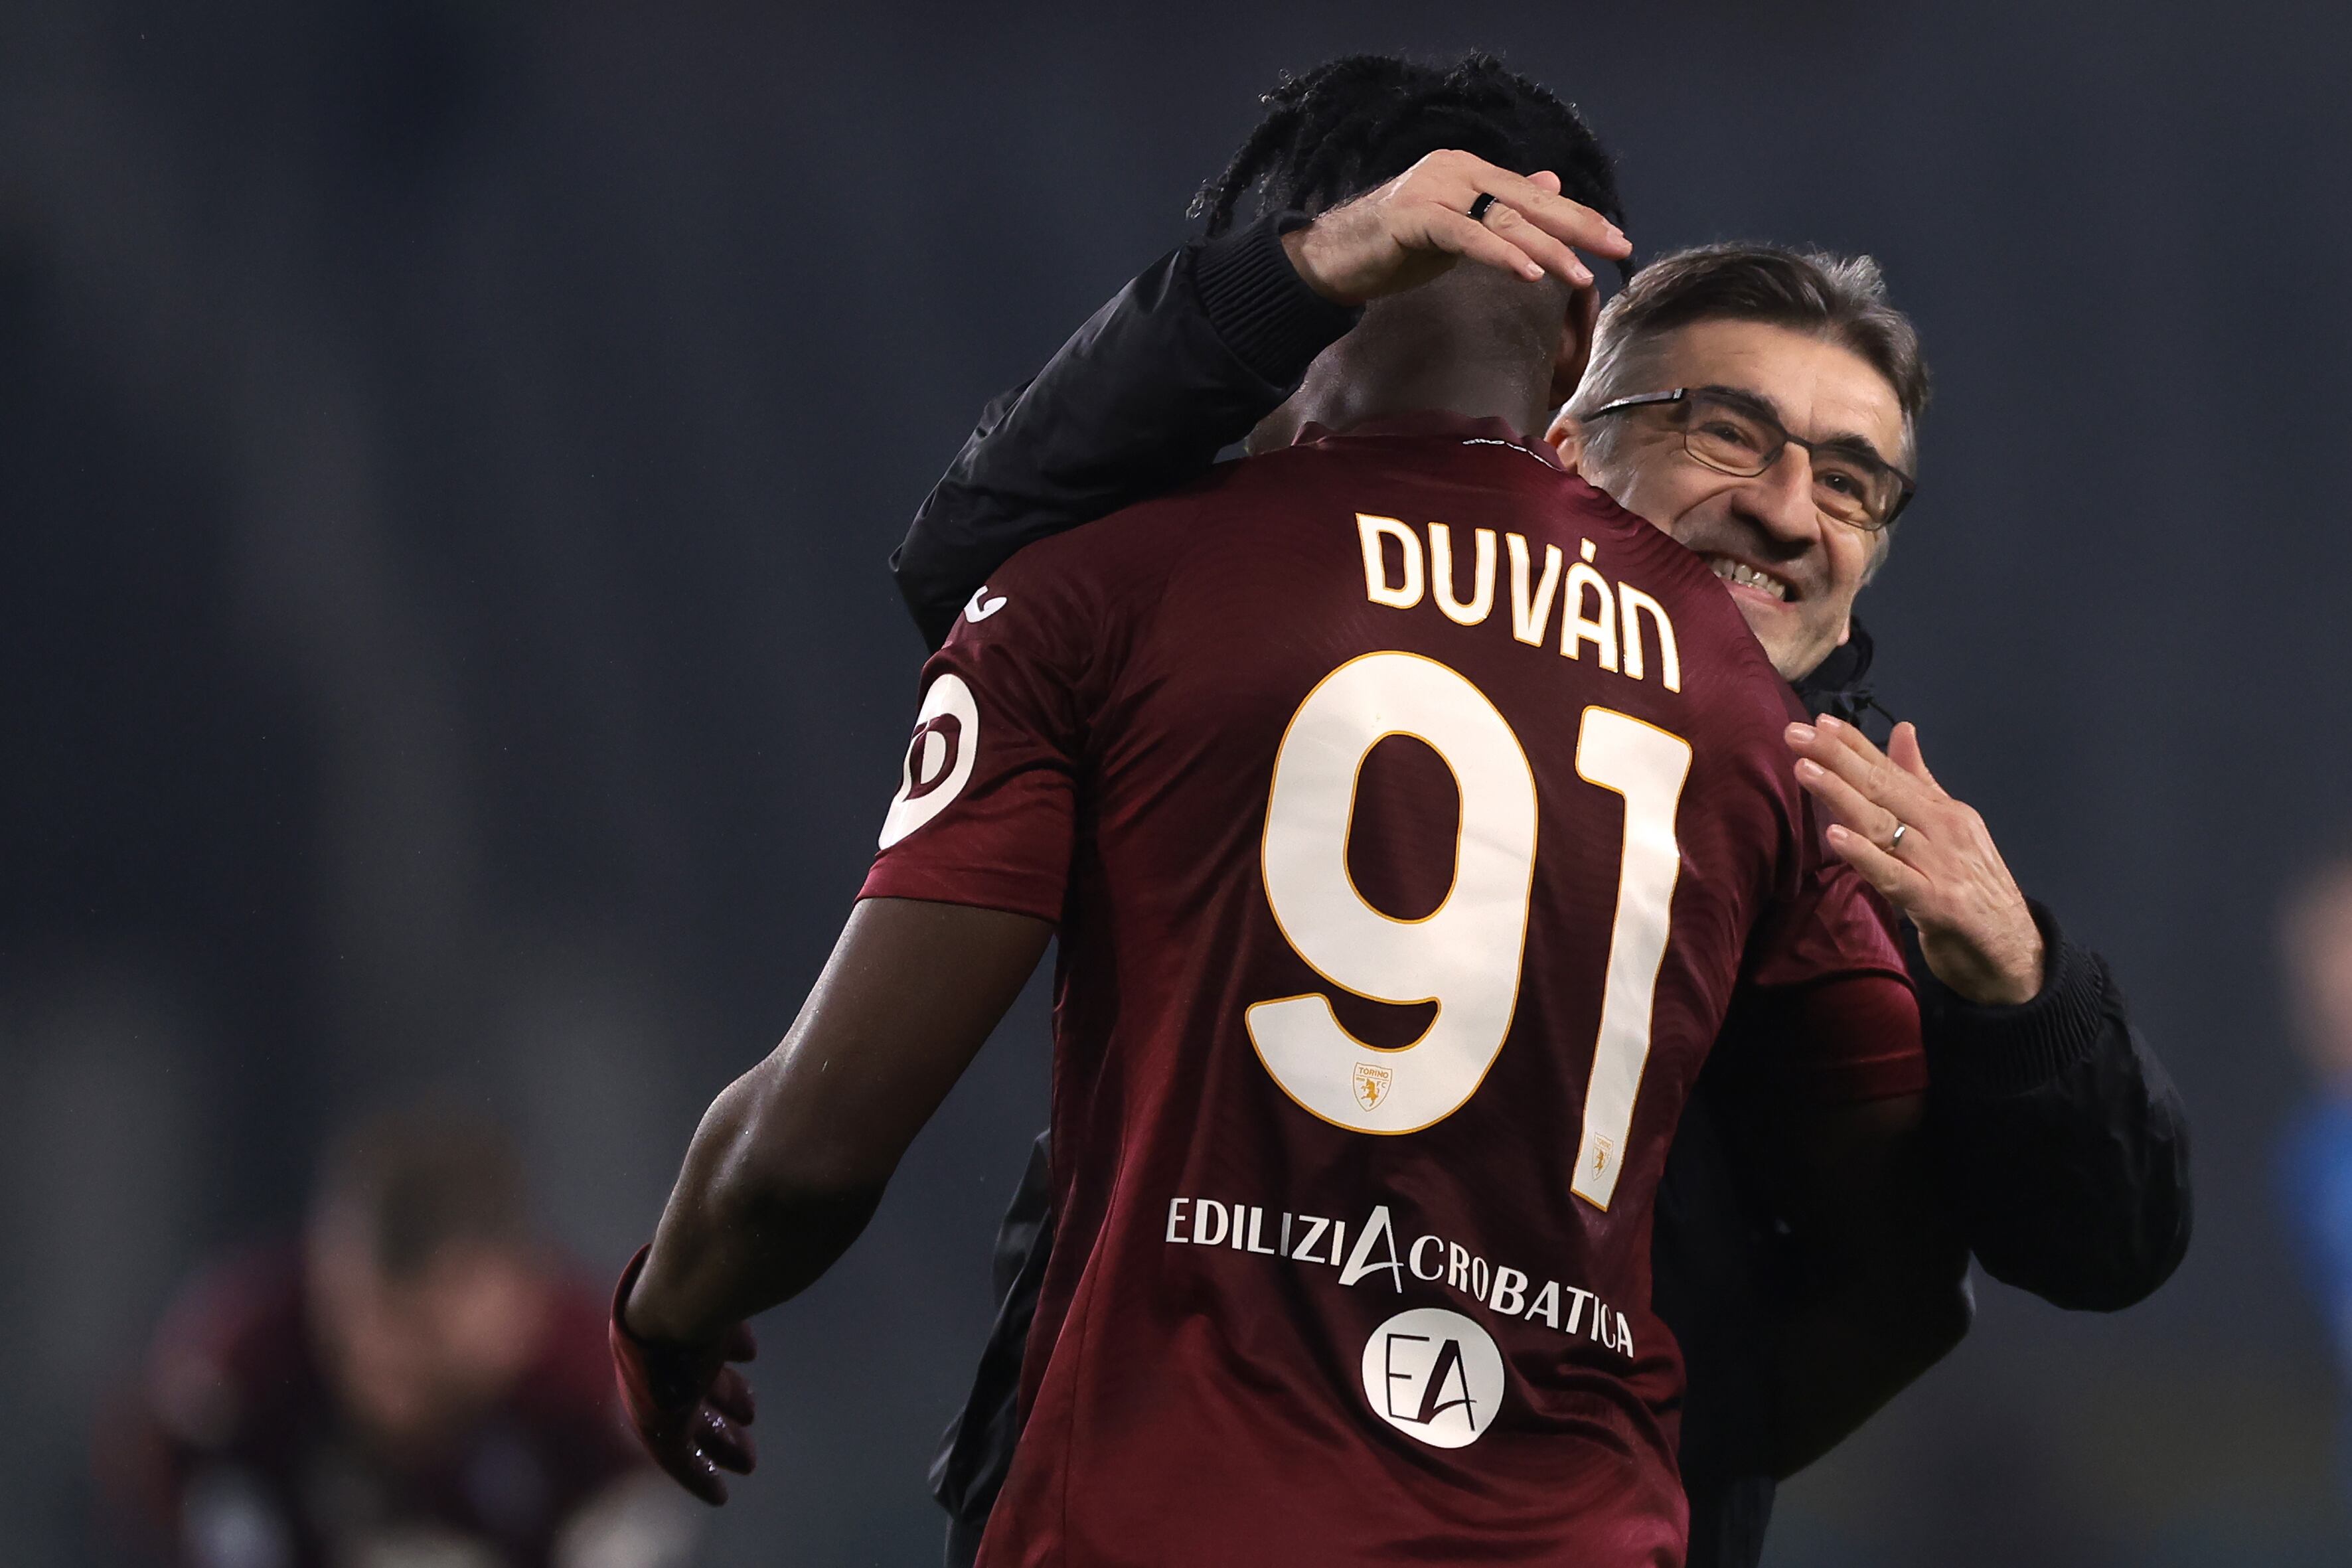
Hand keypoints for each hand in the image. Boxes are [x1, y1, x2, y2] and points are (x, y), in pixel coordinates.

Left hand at [609, 1246, 757, 1503]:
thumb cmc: (714, 1273)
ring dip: (720, 1440)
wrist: (674, 1298)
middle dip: (724, 1401)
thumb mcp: (734, 1272)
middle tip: (751, 1416)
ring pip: (690, 1424)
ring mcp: (658, 1387)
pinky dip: (698, 1477)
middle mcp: (664, 1353)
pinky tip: (720, 1495)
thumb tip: (788, 1252)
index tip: (750, 1357)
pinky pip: (677, 1458)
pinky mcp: (658, 1421)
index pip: (699, 1340)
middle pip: (695, 1386)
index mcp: (677, 1313)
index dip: (723, 1341)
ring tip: (749, 1461)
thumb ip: (751, 1273)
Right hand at [1279, 149, 1631, 307]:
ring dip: (1546, 248)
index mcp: (1469, 171)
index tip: (1613, 239)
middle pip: (1528, 200)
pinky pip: (1466, 236)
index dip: (1575, 216)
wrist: (1330, 256)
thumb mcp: (1458, 226)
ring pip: (1502, 219)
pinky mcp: (1412, 217)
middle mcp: (1456, 170)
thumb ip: (1500, 209)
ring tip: (1580, 275)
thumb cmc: (1393, 246)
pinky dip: (1500, 254)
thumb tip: (1550, 185)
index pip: (1532, 194)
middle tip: (1617, 248)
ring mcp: (1433, 189)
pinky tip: (1529, 273)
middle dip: (1577, 226)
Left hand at [1785, 716, 2045, 1005]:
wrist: (2016, 951)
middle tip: (1795, 733)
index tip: (1818, 721)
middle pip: (1883, 788)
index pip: (1892, 770)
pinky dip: (1864, 855)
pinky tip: (1835, 836)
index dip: (1855, 745)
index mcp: (1944, 811)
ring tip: (1805, 770)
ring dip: (1841, 795)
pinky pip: (1893, 875)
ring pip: (1883, 824)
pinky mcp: (1936, 903)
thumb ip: (1921, 783)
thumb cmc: (1974, 890)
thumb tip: (1902, 731)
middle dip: (1837, 758)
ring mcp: (1941, 865)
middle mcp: (1944, 829)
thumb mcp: (1949, 831)